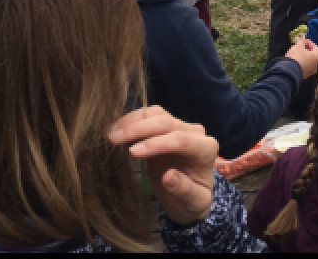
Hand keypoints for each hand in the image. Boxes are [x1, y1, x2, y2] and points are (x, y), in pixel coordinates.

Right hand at [110, 106, 216, 226]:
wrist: (190, 195)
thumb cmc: (192, 200)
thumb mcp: (193, 203)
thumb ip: (184, 190)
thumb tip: (168, 176)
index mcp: (206, 149)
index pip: (181, 140)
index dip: (156, 144)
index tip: (133, 153)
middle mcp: (196, 133)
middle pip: (166, 123)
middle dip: (139, 129)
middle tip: (113, 140)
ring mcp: (181, 126)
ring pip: (157, 114)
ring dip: (133, 121)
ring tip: (111, 135)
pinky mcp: (167, 126)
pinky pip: (150, 115)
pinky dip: (132, 120)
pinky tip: (116, 130)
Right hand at [285, 38, 317, 77]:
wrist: (289, 71)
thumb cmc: (295, 57)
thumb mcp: (298, 45)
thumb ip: (302, 41)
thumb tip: (303, 41)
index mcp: (317, 57)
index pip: (316, 47)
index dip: (310, 43)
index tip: (304, 41)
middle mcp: (317, 65)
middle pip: (313, 55)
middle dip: (308, 50)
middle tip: (301, 47)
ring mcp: (311, 71)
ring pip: (310, 61)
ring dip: (305, 57)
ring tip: (298, 54)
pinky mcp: (306, 76)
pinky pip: (306, 67)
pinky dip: (303, 63)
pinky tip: (296, 61)